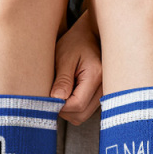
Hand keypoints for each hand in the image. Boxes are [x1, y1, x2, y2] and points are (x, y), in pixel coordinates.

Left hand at [49, 11, 102, 125]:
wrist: (90, 36)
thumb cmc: (75, 43)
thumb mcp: (64, 57)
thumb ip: (62, 79)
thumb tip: (56, 100)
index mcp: (96, 76)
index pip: (77, 104)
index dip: (60, 105)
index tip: (49, 96)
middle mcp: (103, 88)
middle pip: (80, 115)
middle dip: (63, 110)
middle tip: (53, 94)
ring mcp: (103, 94)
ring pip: (81, 116)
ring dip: (67, 110)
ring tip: (62, 91)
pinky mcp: (99, 98)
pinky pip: (84, 112)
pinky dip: (73, 108)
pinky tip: (69, 93)